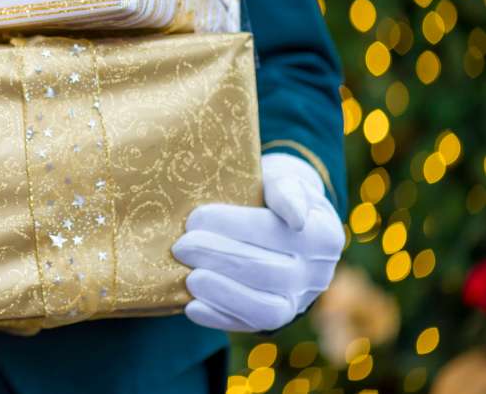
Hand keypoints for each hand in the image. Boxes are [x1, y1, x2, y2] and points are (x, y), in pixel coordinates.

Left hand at [171, 153, 344, 331]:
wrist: (281, 221)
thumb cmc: (273, 193)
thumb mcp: (283, 178)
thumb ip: (287, 190)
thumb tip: (295, 216)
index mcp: (322, 234)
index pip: (275, 232)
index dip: (234, 226)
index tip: (196, 217)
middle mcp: (315, 273)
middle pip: (266, 271)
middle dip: (218, 257)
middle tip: (181, 245)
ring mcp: (298, 301)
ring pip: (264, 309)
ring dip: (221, 293)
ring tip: (189, 277)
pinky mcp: (276, 320)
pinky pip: (249, 326)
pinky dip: (219, 317)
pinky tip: (192, 305)